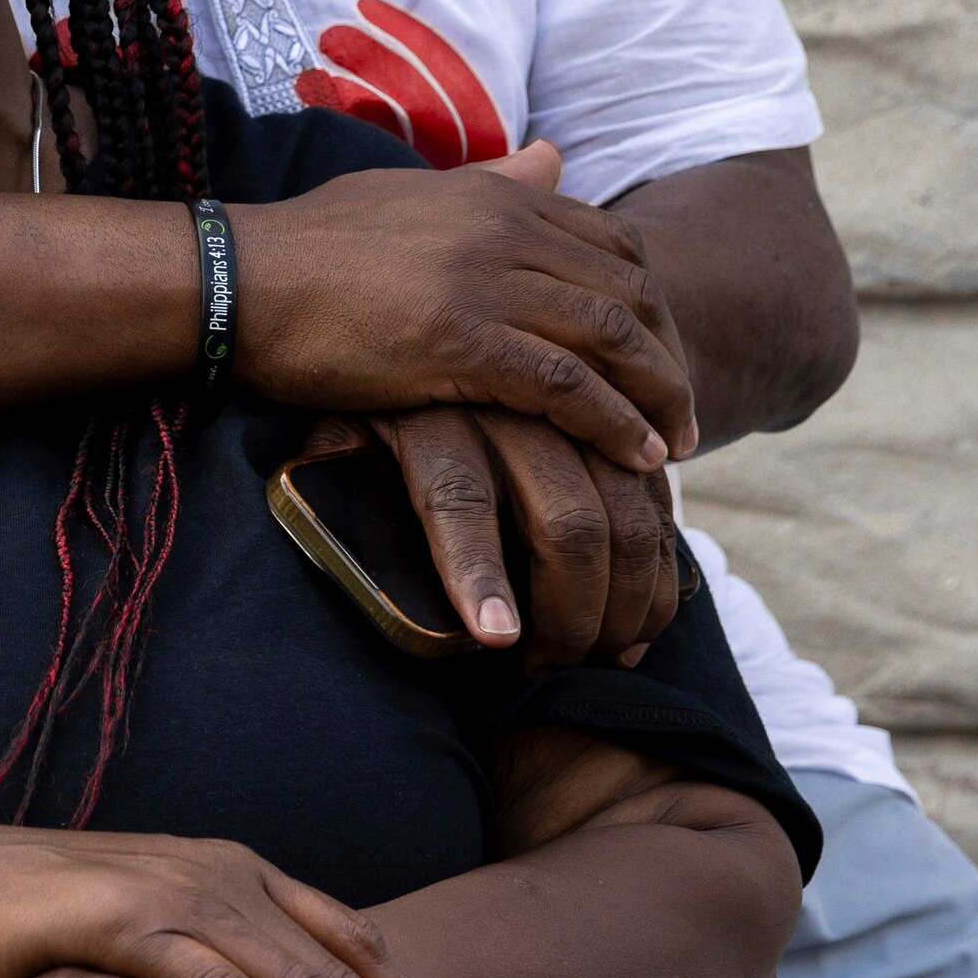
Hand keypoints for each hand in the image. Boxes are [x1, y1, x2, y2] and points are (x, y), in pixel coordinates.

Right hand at [227, 144, 697, 470]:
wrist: (233, 280)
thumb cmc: (307, 246)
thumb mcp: (408, 193)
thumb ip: (489, 182)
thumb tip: (553, 155)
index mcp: (494, 195)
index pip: (612, 244)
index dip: (650, 305)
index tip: (659, 355)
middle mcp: (502, 229)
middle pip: (627, 292)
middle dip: (668, 357)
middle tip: (682, 412)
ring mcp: (482, 282)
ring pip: (609, 337)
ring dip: (656, 395)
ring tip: (673, 446)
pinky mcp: (456, 340)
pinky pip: (562, 385)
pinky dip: (610, 423)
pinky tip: (634, 458)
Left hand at [347, 409, 684, 665]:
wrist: (441, 310)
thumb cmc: (376, 395)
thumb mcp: (340, 425)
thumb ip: (334, 473)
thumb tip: (316, 519)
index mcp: (430, 422)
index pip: (457, 502)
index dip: (477, 572)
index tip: (498, 640)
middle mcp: (510, 416)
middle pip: (567, 525)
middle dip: (573, 614)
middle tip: (555, 668)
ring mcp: (575, 420)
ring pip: (628, 517)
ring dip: (627, 600)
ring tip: (606, 656)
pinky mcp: (617, 429)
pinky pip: (657, 503)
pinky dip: (661, 566)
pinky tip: (644, 620)